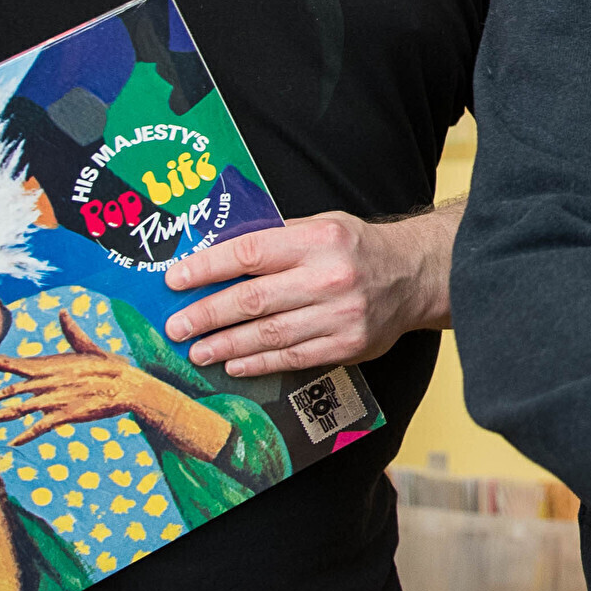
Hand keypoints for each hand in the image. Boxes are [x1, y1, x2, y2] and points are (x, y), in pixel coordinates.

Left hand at [0, 313, 228, 460]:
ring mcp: (53, 400)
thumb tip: (63, 313)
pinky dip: (25, 435)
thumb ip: (71, 332)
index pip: (12, 363)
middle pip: (9, 389)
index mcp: (49, 365)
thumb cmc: (109, 365)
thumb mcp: (88, 347)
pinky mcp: (64, 415)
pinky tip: (13, 443)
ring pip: (18, 410)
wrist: (127, 386)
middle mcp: (46, 382)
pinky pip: (39, 428)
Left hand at [161, 206, 450, 375]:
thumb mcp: (321, 226)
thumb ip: (276, 241)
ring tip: (197, 351)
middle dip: (207, 315)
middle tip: (177, 327)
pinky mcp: (348, 346)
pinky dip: (259, 363)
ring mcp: (340, 315)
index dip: (208, 267)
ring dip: (226, 345)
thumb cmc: (357, 248)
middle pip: (254, 300)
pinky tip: (234, 364)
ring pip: (270, 334)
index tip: (175, 280)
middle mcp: (329, 277)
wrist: (414, 276)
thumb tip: (215, 258)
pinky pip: (294, 358)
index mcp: (318, 239)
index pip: (250, 252)